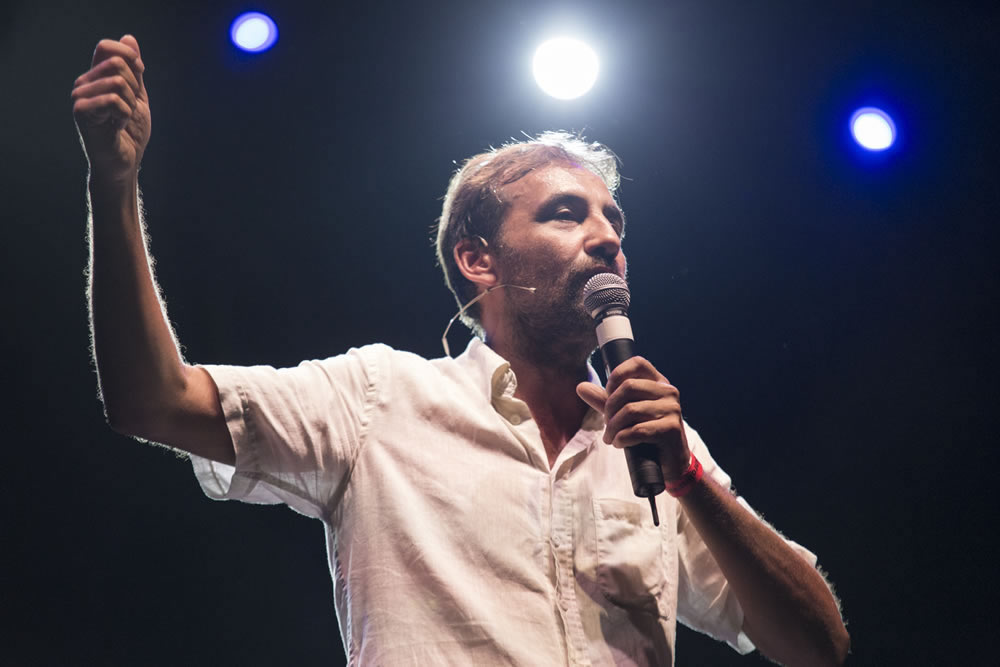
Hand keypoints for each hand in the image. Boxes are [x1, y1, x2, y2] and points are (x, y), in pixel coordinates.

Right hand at [72, 35, 149, 183]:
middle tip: (129, 109)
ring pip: (118, 82)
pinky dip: (125, 115)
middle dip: (135, 88)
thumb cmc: (129, 133)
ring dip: (131, 105)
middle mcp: (83, 84)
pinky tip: (117, 127)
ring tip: (122, 120)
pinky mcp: (81, 111)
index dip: (129, 56)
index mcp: (95, 78)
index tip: (140, 74)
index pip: (106, 47)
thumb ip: (135, 70)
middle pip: (118, 64)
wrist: (124, 163)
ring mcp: (80, 97)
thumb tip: (129, 37)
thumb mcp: (138, 97)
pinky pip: (114, 100)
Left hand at [576, 356, 691, 480]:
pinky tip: (619, 443)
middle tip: (607, 423)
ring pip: (630, 410)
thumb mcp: (623, 414)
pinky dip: (622, 439)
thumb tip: (580, 387)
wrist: (669, 463)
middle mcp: (668, 392)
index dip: (617, 376)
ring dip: (613, 427)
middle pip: (628, 387)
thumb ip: (604, 400)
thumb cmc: (646, 434)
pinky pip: (637, 430)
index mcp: (658, 383)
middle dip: (610, 407)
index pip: (637, 363)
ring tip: (611, 437)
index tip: (608, 394)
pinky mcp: (671, 429)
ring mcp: (672, 409)